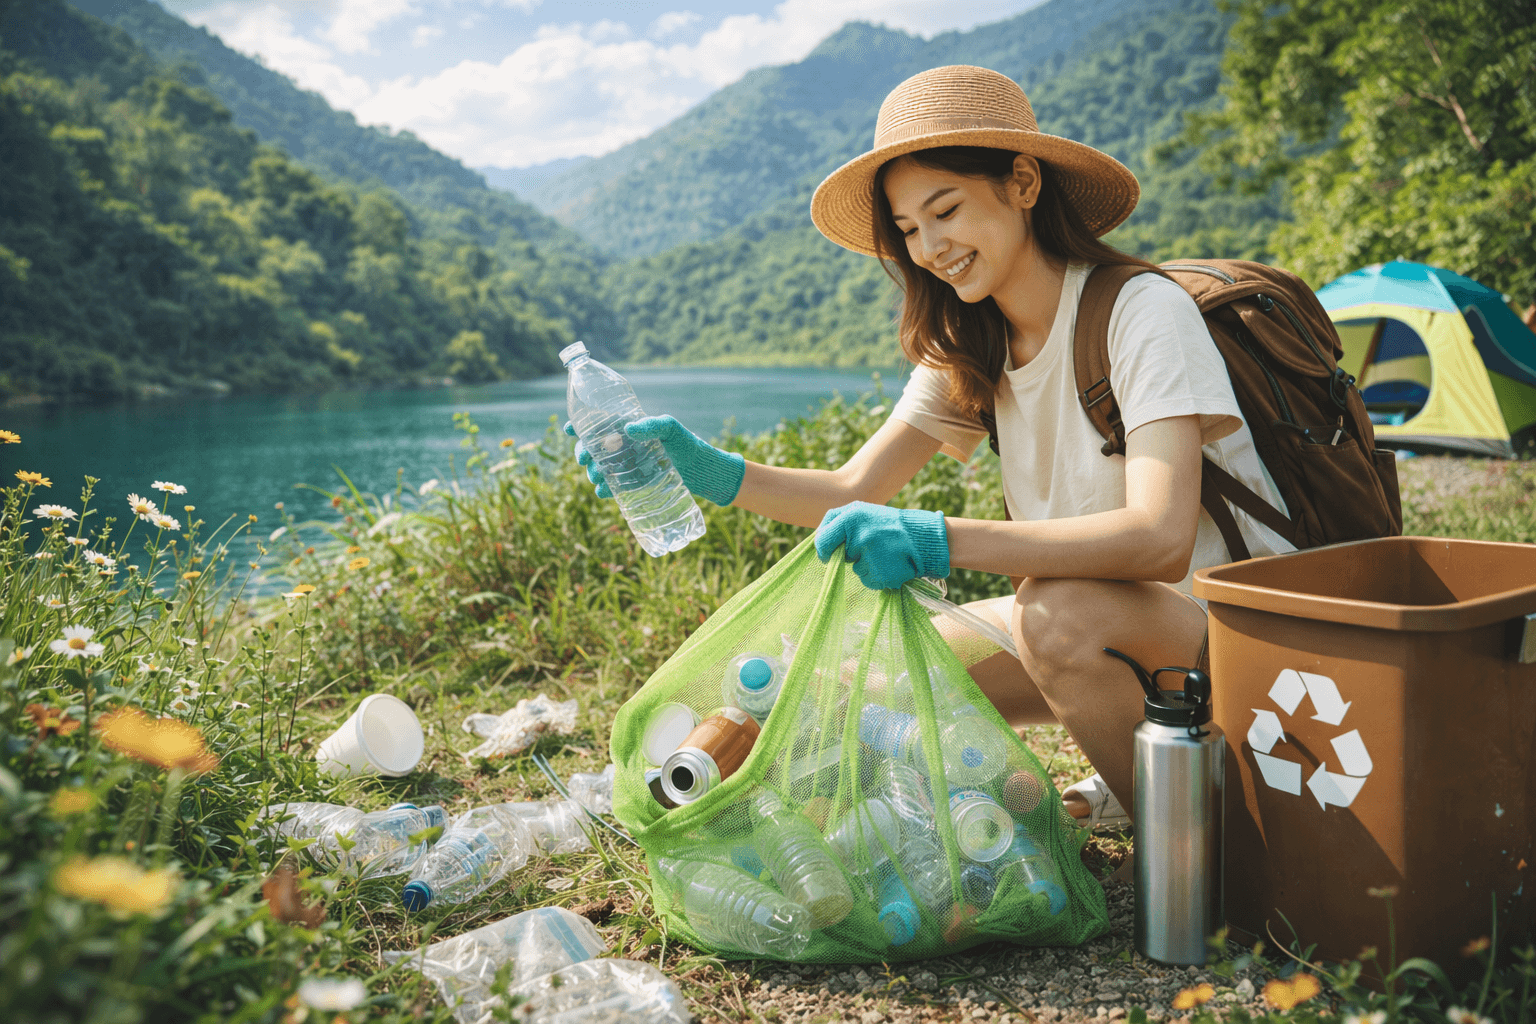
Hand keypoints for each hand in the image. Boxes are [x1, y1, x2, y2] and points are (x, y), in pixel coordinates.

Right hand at [564, 415, 744, 506]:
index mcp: (628, 428)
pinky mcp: (633, 484)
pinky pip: (612, 487)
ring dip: (593, 472)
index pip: (598, 424)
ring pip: (600, 468)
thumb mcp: (671, 429)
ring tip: (596, 477)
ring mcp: (627, 466)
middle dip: (583, 452)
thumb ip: (653, 425)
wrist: (702, 472)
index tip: (570, 428)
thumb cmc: (687, 444)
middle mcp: (624, 446)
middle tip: (584, 459)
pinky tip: (603, 492)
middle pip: (594, 447)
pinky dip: (605, 490)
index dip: (580, 425)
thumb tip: (629, 429)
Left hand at [814, 501, 948, 589]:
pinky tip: (890, 563)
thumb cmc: (889, 524)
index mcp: (852, 516)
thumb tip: (819, 542)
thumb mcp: (863, 512)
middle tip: (869, 546)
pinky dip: (877, 575)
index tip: (827, 554)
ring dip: (866, 565)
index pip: (823, 539)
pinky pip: (868, 580)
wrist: (923, 538)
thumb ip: (839, 522)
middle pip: (840, 556)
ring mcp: (871, 556)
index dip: (823, 549)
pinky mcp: (881, 574)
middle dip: (850, 555)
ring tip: (884, 553)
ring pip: (856, 569)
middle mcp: (860, 536)